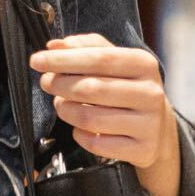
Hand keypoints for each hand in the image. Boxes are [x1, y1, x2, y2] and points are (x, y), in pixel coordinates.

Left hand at [33, 33, 182, 195]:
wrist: (157, 126)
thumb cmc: (127, 87)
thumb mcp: (114, 61)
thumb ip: (85, 48)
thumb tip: (54, 45)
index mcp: (144, 64)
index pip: (99, 58)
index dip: (64, 60)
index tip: (37, 61)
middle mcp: (150, 93)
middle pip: (92, 88)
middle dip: (60, 85)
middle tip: (47, 83)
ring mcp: (148, 124)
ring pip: (90, 119)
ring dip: (65, 110)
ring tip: (61, 104)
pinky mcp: (142, 150)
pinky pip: (96, 144)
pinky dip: (79, 135)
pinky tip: (79, 127)